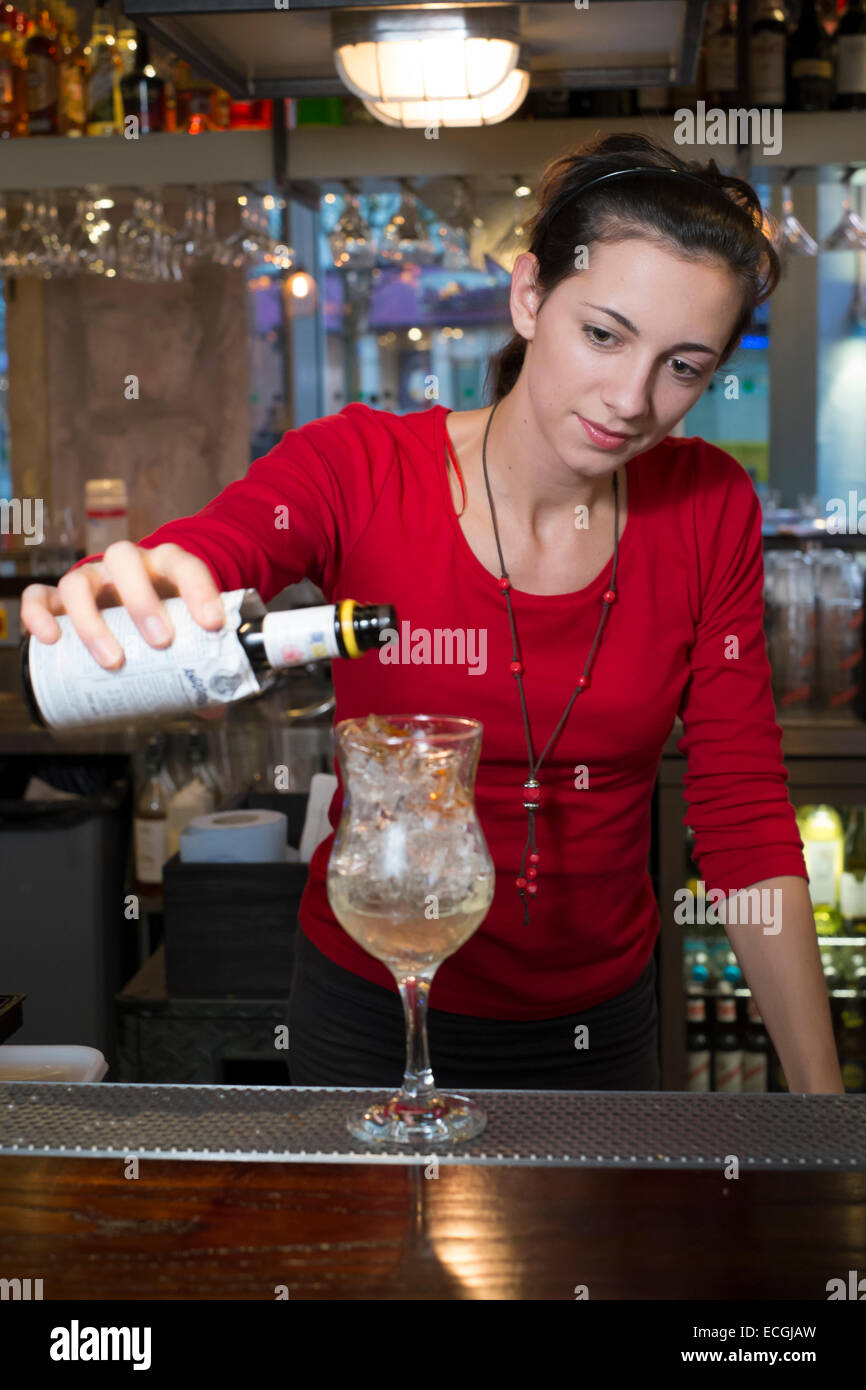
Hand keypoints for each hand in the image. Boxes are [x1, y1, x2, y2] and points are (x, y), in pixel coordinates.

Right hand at [21, 541, 226, 675]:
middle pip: (124, 561)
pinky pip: (39, 596)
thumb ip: (201, 664)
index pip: (183, 565)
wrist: (132, 608)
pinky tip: (50, 640)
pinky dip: (39, 614)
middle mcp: (125, 565)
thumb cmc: (164, 622)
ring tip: (113, 661)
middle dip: (142, 600)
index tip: (212, 624)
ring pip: (79, 582)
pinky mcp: (58, 598)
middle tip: (160, 641)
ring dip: (92, 620)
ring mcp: (90, 579)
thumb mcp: (186, 634)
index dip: (200, 590)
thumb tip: (214, 706)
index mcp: (164, 566)